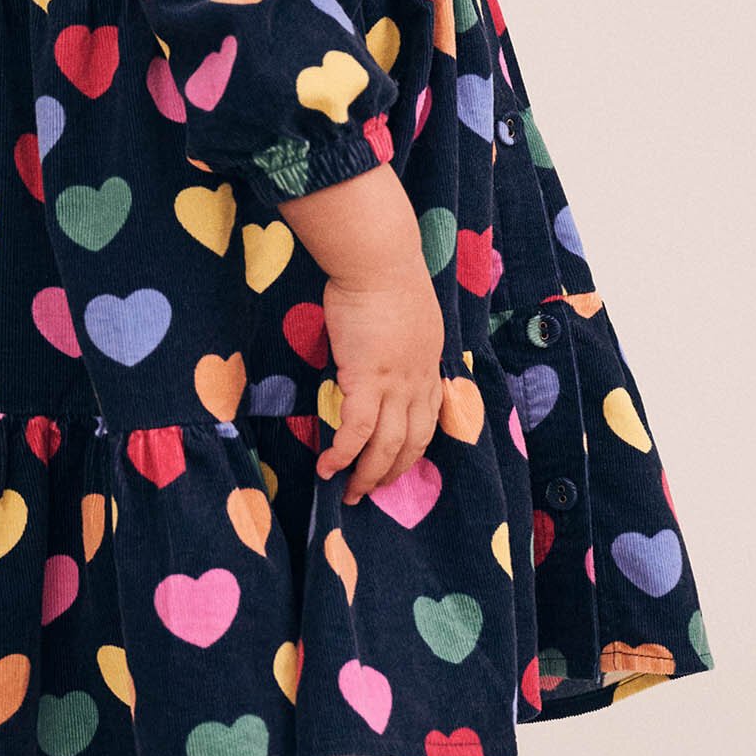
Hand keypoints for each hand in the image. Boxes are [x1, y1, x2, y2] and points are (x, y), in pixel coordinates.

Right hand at [315, 263, 445, 503]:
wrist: (379, 261)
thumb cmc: (387, 275)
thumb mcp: (409, 313)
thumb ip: (401, 337)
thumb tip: (383, 345)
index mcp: (428, 365)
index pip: (428, 419)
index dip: (413, 447)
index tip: (398, 462)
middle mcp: (417, 381)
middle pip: (412, 442)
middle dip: (392, 472)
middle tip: (371, 490)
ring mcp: (395, 384)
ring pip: (388, 446)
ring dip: (368, 475)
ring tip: (350, 493)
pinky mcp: (366, 380)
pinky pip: (357, 430)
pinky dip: (343, 454)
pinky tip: (327, 468)